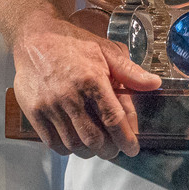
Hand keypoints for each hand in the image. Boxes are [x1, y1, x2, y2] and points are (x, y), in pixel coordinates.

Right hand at [11, 13, 160, 158]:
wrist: (34, 37)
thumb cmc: (73, 43)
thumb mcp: (105, 50)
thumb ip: (129, 71)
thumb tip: (155, 84)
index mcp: (91, 79)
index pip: (113, 119)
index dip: (126, 139)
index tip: (132, 148)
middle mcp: (70, 95)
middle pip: (94, 139)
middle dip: (109, 149)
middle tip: (114, 148)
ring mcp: (49, 106)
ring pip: (73, 144)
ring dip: (89, 151)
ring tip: (96, 145)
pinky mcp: (33, 112)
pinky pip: (52, 143)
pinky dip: (67, 148)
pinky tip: (75, 141)